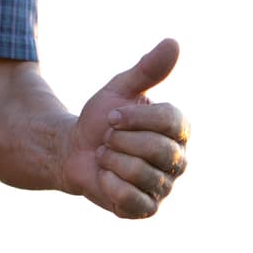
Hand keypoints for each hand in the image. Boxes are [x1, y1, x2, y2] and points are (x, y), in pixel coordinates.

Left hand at [63, 39, 190, 218]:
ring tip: (105, 157)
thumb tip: (174, 43)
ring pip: (141, 174)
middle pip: (158, 150)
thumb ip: (148, 69)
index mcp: (178, 130)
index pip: (171, 122)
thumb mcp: (120, 88)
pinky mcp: (147, 209)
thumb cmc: (101, 119)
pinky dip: (110, 185)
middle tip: (108, 140)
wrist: (73, 151)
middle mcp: (179, 160)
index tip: (112, 116)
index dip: (136, 118)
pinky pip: (131, 199)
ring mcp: (165, 187)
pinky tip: (104, 177)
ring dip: (111, 162)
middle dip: (121, 142)